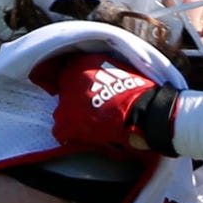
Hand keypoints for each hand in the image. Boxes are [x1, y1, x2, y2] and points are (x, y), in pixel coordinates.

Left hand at [39, 53, 172, 157]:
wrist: (141, 111)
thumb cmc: (136, 92)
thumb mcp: (118, 70)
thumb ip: (103, 72)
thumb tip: (100, 79)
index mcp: (82, 64)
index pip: (68, 73)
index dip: (77, 86)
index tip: (86, 94)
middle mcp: (70, 80)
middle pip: (64, 94)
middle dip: (74, 102)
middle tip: (91, 110)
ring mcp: (66, 103)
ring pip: (61, 113)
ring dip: (72, 118)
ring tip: (88, 125)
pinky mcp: (68, 124)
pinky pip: (61, 132)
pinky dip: (70, 135)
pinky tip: (82, 137)